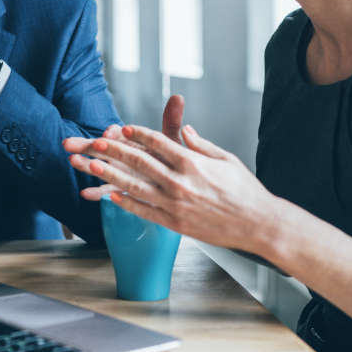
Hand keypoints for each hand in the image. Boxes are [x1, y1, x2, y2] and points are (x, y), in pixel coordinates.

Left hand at [64, 120, 281, 254]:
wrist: (258, 224)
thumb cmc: (245, 190)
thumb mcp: (225, 159)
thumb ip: (201, 144)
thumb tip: (185, 129)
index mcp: (192, 162)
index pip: (158, 142)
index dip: (138, 134)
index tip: (122, 128)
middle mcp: (180, 182)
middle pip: (140, 162)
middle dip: (114, 150)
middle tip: (95, 142)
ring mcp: (175, 204)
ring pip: (135, 187)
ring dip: (111, 175)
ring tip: (92, 166)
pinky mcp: (175, 223)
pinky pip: (145, 211)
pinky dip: (127, 204)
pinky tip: (111, 197)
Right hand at [79, 95, 184, 200]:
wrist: (172, 180)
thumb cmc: (170, 157)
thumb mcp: (170, 140)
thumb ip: (171, 121)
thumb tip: (177, 98)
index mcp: (129, 139)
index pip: (117, 133)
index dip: (112, 133)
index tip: (109, 133)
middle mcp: (120, 154)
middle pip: (100, 147)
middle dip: (85, 144)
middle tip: (69, 143)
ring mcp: (118, 171)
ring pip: (98, 167)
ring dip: (85, 164)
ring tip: (73, 161)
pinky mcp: (119, 187)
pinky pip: (105, 190)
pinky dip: (95, 192)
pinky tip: (85, 194)